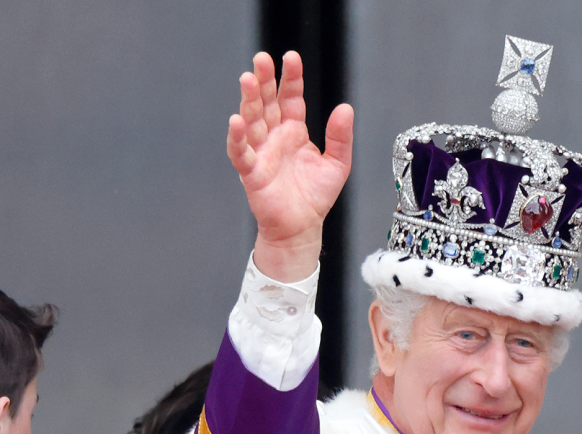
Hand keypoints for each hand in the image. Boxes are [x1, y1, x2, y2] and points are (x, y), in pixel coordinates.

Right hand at [227, 51, 353, 281]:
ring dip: (248, 101)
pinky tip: (237, 122)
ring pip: (252, 122)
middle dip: (264, 81)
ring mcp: (262, 154)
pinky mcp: (252, 174)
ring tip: (248, 80)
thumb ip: (340, 136)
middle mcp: (275, 139)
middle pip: (266, 104)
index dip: (290, 78)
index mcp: (294, 132)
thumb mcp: (338, 163)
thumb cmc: (315, 198)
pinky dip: (237, 139)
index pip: (290, 98)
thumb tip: (344, 108)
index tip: (290, 58)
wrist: (302, 229)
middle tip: (261, 59)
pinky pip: (241, 154)